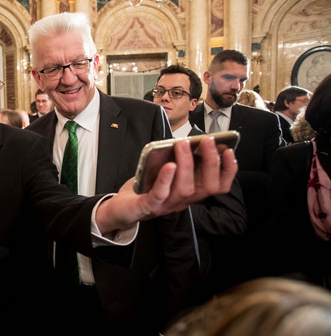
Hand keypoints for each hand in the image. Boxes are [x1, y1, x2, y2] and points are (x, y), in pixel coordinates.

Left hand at [96, 137, 237, 233]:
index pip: (217, 186)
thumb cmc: (145, 188)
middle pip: (206, 187)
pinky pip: (159, 195)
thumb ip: (177, 161)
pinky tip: (169, 165)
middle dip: (211, 162)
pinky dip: (166, 180)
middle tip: (207, 141)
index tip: (229, 151)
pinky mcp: (147, 206)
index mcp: (189, 193)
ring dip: (187, 164)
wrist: (120, 208)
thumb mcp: (165, 173)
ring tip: (183, 144)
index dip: (228, 171)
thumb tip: (189, 141)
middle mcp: (181, 201)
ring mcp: (165, 205)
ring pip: (185, 189)